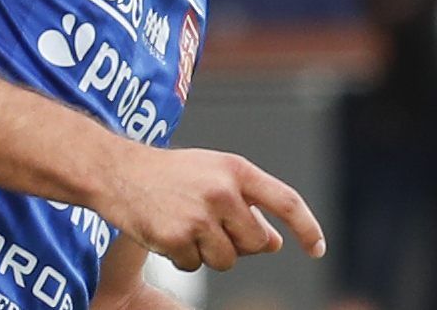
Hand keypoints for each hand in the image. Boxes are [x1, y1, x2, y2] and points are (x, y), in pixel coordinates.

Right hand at [108, 145, 323, 272]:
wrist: (119, 171)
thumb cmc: (172, 174)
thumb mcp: (214, 175)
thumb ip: (247, 203)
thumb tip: (275, 242)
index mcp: (236, 169)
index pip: (285, 201)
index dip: (306, 227)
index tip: (317, 248)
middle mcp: (222, 190)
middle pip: (256, 242)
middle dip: (240, 243)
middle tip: (212, 224)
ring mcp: (199, 215)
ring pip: (227, 261)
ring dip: (209, 253)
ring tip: (186, 225)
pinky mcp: (176, 237)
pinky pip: (195, 267)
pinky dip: (184, 258)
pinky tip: (168, 233)